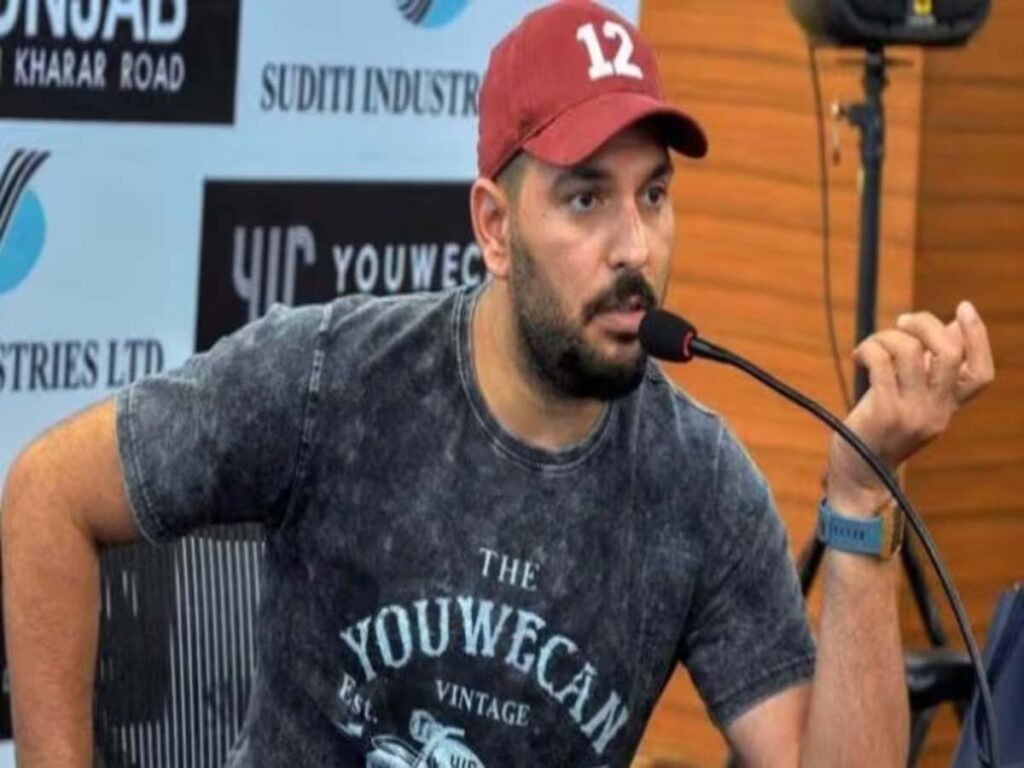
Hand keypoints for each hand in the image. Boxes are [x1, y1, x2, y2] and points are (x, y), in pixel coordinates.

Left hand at [826, 301, 994, 512]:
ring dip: (887, 336)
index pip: (981, 374)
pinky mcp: (884, 412)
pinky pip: (880, 362)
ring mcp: (912, 413)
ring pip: (910, 351)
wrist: (858, 474)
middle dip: (925, 324)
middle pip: (949, 353)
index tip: (964, 308)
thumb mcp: (911, 399)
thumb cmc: (879, 429)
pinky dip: (868, 349)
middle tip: (902, 322)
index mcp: (948, 407)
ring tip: (872, 345)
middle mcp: (936, 412)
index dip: (978, 337)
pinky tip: (859, 357)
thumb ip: (930, 369)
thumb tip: (951, 327)